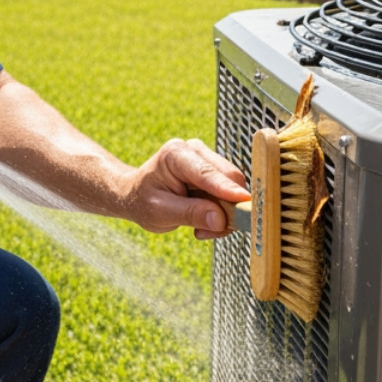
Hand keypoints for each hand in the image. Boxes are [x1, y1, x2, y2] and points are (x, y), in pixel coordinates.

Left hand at [116, 138, 247, 238]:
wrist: (136, 196)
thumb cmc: (143, 202)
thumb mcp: (160, 213)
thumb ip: (190, 214)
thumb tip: (221, 219)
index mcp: (176, 154)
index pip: (207, 173)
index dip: (226, 189)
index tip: (245, 201)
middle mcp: (195, 150)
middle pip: (228, 177)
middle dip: (228, 207)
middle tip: (211, 231)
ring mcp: (206, 159)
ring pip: (233, 187)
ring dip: (224, 213)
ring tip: (199, 228)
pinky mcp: (215, 172)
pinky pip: (231, 194)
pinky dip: (222, 212)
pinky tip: (202, 221)